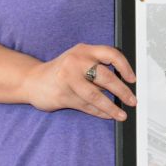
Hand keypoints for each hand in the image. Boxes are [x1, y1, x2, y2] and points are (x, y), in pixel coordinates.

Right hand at [21, 43, 135, 120]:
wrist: (32, 80)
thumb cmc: (61, 70)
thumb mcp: (79, 59)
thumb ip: (97, 65)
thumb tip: (123, 81)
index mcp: (84, 50)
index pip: (111, 54)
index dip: (125, 67)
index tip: (132, 79)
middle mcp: (76, 62)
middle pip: (106, 77)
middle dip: (123, 92)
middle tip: (132, 100)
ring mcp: (69, 79)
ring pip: (96, 95)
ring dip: (112, 107)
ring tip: (121, 114)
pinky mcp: (63, 95)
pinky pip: (87, 106)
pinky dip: (100, 112)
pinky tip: (107, 115)